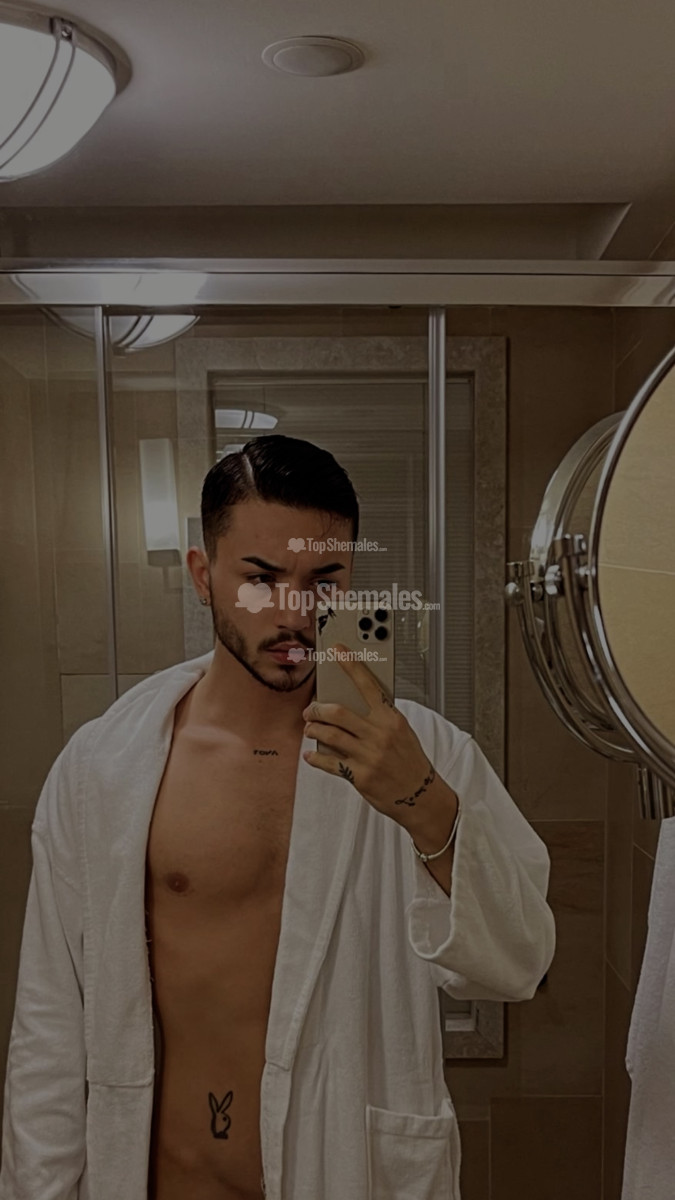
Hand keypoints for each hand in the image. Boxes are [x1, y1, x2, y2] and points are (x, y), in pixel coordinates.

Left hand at [301, 642, 436, 821]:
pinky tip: (311, 754)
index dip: (350, 665)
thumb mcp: (401, 732)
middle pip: (337, 712)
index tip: (336, 651)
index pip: (368, 684)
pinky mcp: (360, 777)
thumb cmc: (409, 761)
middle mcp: (380, 735)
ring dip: (313, 730)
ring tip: (310, 729)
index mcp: (391, 718)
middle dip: (316, 709)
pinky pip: (329, 762)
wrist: (421, 796)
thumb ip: (378, 717)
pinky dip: (315, 757)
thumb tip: (348, 704)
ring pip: (329, 735)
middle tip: (310, 710)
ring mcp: (369, 756)